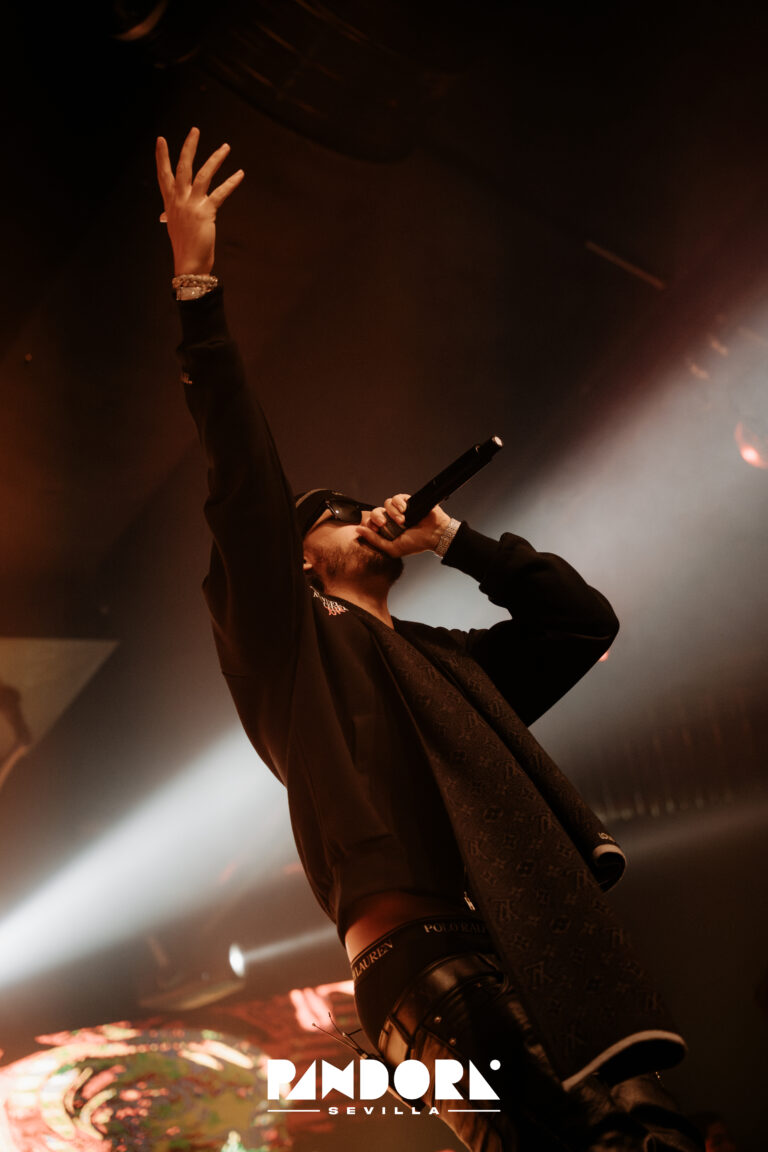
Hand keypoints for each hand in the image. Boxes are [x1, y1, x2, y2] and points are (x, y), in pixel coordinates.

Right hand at [155, 127, 243, 274]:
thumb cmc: (184, 248)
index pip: (163, 175)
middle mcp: (179, 200)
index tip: (160, 140)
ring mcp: (191, 204)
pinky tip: (240, 173)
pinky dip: (231, 182)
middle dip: (189, 147)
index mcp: (170, 203)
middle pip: (183, 167)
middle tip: (195, 130)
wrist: (189, 264)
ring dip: (215, 158)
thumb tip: (166, 214)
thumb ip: (174, 214)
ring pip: (203, 174)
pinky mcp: (206, 211)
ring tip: (226, 147)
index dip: (162, 157)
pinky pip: (220, 192)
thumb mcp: (176, 227)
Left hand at [357, 494, 451, 557]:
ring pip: (386, 504)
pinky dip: (399, 503)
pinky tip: (405, 510)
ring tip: (402, 521)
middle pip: (376, 512)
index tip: (376, 529)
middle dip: (378, 517)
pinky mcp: (407, 502)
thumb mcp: (393, 548)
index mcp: (386, 531)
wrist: (435, 535)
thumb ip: (374, 540)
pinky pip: (396, 497)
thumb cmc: (416, 544)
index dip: (370, 524)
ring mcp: (399, 510)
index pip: (370, 523)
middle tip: (384, 524)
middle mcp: (391, 519)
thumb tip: (357, 530)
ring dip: (392, 512)